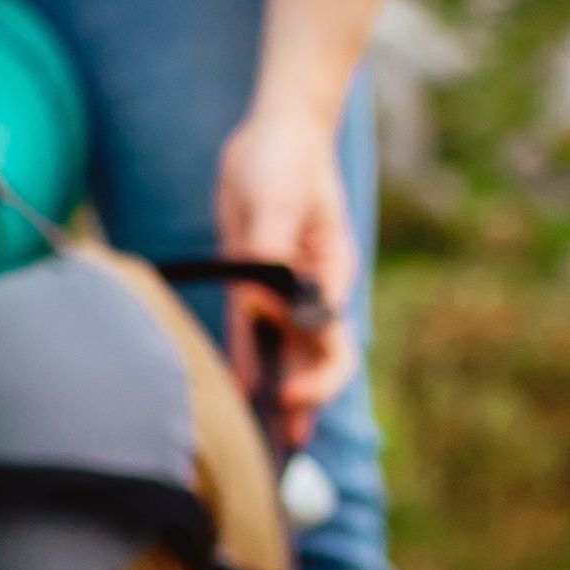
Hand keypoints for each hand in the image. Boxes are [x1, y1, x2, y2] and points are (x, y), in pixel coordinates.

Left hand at [208, 103, 360, 444]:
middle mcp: (314, 289)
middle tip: (288, 436)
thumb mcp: (278, 198)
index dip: (317, 373)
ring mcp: (285, 288)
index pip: (333, 337)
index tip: (289, 388)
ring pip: (287, 353)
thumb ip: (269, 252)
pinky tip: (235, 393)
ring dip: (279, 393)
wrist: (274, 131)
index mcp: (332, 274)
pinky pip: (251, 333)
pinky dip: (246, 363)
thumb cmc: (286, 159)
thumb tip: (256, 301)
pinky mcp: (254, 280)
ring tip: (265, 437)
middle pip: (319, 357)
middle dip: (307, 399)